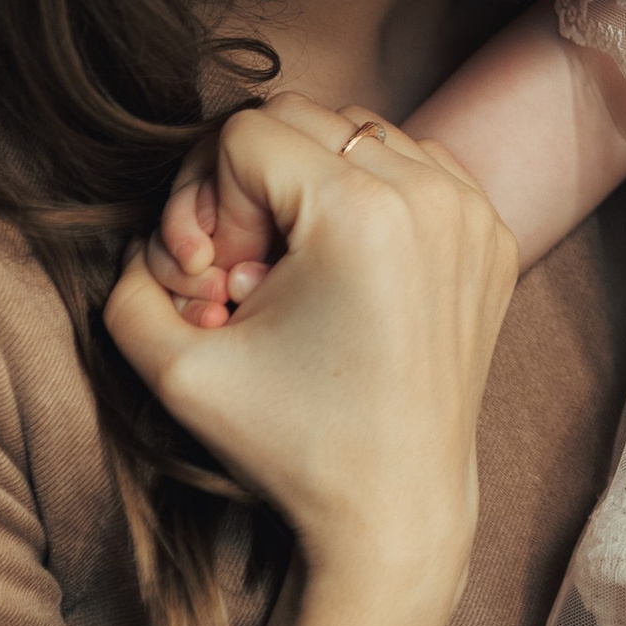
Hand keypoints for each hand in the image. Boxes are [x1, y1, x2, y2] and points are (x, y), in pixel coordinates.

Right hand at [105, 93, 518, 617]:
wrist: (395, 508)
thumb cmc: (288, 443)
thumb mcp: (173, 366)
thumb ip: (131, 279)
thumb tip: (155, 233)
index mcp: (362, 211)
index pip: (243, 132)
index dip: (210, 200)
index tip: (226, 279)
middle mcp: (431, 193)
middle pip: (300, 116)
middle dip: (255, 185)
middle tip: (252, 273)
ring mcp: (473, 210)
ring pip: (357, 132)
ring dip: (310, 184)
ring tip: (298, 275)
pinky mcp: (494, 235)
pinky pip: (415, 164)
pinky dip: (369, 195)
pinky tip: (346, 270)